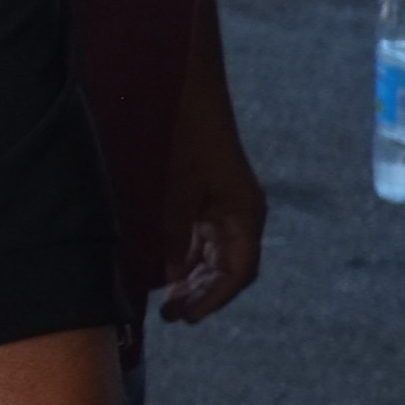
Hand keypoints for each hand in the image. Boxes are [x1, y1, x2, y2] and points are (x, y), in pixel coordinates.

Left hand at [157, 72, 267, 326]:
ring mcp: (223, 202)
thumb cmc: (181, 137)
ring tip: (162, 298)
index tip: (184, 317)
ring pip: (212, 253)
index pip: (238, 273)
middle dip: (200, 293)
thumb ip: (170, 238)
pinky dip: (182, 254)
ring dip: (189, 276)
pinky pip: (199, 234)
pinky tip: (160, 267)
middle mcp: (239, 212)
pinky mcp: (205, 192)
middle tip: (168, 314)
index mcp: (243, 214)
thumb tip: (166, 278)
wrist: (181, 88)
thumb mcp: (174, 194)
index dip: (212, 299)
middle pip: (227, 268)